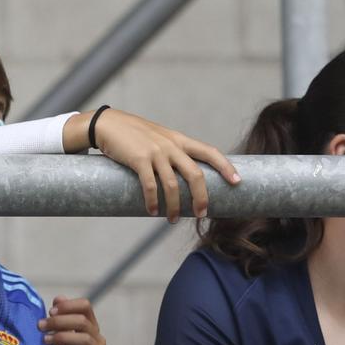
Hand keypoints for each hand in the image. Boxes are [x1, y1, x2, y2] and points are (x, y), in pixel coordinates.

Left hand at [38, 297, 110, 344]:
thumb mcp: (71, 329)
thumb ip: (64, 314)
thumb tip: (58, 298)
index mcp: (90, 321)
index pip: (85, 305)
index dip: (68, 305)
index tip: (50, 311)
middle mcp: (96, 333)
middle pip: (82, 321)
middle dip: (59, 322)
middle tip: (40, 326)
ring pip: (85, 339)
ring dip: (63, 338)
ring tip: (46, 340)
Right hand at [84, 108, 239, 222]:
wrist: (107, 124)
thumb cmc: (133, 134)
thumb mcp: (159, 138)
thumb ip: (172, 152)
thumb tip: (183, 174)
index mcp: (179, 140)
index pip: (209, 152)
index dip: (225, 166)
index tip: (237, 181)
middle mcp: (171, 146)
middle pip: (195, 174)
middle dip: (201, 197)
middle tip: (202, 214)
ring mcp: (155, 152)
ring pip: (172, 185)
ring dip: (174, 206)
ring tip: (173, 220)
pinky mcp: (138, 159)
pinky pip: (150, 185)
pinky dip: (153, 202)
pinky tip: (152, 211)